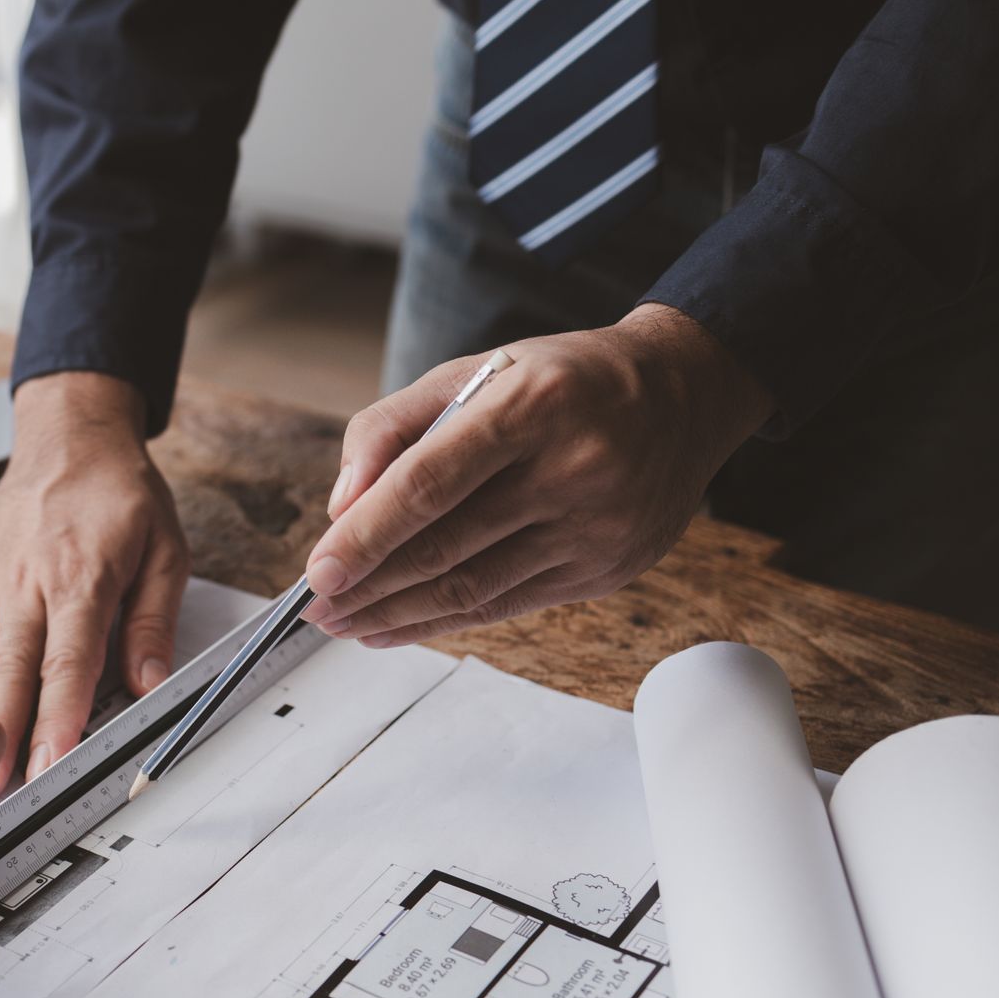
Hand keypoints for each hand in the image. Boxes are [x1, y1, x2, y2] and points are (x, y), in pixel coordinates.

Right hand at [0, 372, 187, 802]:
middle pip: (9, 671)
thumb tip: (152, 681)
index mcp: (79, 580)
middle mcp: (26, 587)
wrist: (70, 436)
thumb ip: (153, 620)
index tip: (50, 761)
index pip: (68, 661)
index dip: (59, 715)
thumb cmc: (116, 492)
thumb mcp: (165, 549)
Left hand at [302, 304, 773, 645]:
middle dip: (369, 586)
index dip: (366, 536)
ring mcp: (597, 526)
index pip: (429, 484)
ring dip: (397, 615)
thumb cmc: (558, 381)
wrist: (682, 395)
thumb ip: (392, 427)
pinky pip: (507, 606)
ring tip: (345, 624)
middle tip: (316, 608)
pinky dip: (444, 622)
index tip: (317, 572)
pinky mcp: (608, 569)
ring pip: (474, 588)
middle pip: (447, 547)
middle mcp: (573, 468)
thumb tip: (342, 508)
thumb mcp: (473, 371)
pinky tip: (398, 626)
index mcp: (532, 404)